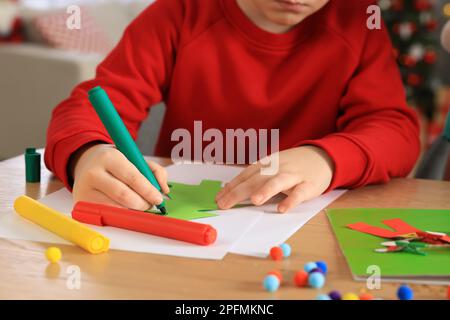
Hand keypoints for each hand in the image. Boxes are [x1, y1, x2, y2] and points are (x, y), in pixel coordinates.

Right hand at [71, 144, 169, 209]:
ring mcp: (84, 189)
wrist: (87, 163)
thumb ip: (154, 171)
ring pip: (114, 208)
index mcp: (109, 157)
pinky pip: (105, 214)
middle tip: (150, 205)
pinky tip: (126, 211)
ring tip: (139, 207)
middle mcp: (93, 172)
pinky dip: (120, 215)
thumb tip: (164, 189)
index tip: (158, 199)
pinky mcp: (80, 203)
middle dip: (142, 204)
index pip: (133, 178)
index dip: (148, 191)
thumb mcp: (134, 159)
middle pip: (124, 196)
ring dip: (132, 211)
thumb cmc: (116, 164)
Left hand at [215, 146, 333, 212]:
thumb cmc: (290, 166)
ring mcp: (293, 176)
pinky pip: (299, 193)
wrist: (321, 157)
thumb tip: (230, 191)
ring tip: (254, 200)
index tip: (218, 198)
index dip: (231, 187)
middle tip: (225, 204)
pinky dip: (291, 200)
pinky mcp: (308, 185)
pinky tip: (282, 209)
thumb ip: (254, 178)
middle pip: (256, 180)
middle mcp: (277, 168)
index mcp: (266, 165)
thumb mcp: (271, 168)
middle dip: (239, 192)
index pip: (245, 176)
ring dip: (266, 190)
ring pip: (277, 182)